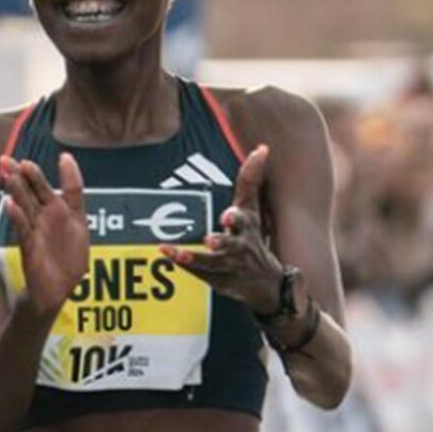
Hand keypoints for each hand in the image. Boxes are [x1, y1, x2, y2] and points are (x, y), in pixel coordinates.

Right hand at [0, 151, 88, 317]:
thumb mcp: (80, 224)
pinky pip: (23, 231)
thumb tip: (67, 159)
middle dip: (21, 175)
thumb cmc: (68, 259)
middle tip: (9, 159)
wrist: (57, 292)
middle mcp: (45, 218)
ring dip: (16, 191)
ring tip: (9, 175)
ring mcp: (37, 232)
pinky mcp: (30, 249)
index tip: (63, 156)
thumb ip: (75, 194)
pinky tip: (10, 205)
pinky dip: (17, 218)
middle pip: (33, 191)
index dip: (62, 172)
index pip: (58, 186)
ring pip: (25, 207)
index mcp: (60, 210)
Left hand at [159, 143, 283, 313]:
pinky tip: (167, 254)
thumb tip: (261, 148)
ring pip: (211, 263)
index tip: (228, 216)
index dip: (236, 218)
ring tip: (178, 253)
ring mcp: (227, 267)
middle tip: (210, 240)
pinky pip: (199, 273)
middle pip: (230, 246)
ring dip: (195, 258)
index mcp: (247, 229)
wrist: (265, 283)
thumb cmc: (253, 237)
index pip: (243, 221)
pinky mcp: (216, 280)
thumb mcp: (253, 209)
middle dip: (221, 243)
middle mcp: (238, 249)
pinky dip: (184, 265)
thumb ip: (252, 179)